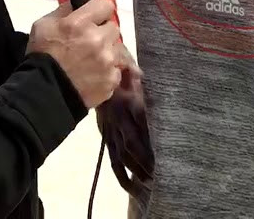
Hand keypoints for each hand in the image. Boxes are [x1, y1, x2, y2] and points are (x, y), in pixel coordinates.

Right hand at [28, 0, 121, 108]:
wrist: (43, 94)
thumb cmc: (41, 56)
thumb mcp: (43, 25)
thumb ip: (63, 11)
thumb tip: (76, 4)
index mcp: (80, 23)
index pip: (106, 5)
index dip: (99, 11)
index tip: (94, 19)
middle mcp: (98, 39)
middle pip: (113, 28)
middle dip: (103, 33)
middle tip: (89, 43)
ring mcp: (108, 61)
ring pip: (118, 49)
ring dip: (108, 53)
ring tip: (93, 62)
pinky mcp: (112, 80)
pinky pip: (117, 71)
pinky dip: (108, 73)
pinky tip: (94, 76)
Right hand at [96, 43, 152, 195]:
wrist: (89, 73)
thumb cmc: (117, 69)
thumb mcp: (128, 67)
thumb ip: (137, 74)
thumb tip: (142, 75)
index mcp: (127, 100)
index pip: (142, 120)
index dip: (152, 135)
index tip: (165, 148)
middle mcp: (118, 118)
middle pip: (133, 143)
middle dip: (147, 159)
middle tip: (161, 173)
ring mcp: (110, 129)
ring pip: (123, 155)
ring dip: (137, 169)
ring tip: (151, 182)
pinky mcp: (105, 136)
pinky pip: (112, 158)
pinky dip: (122, 174)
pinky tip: (131, 186)